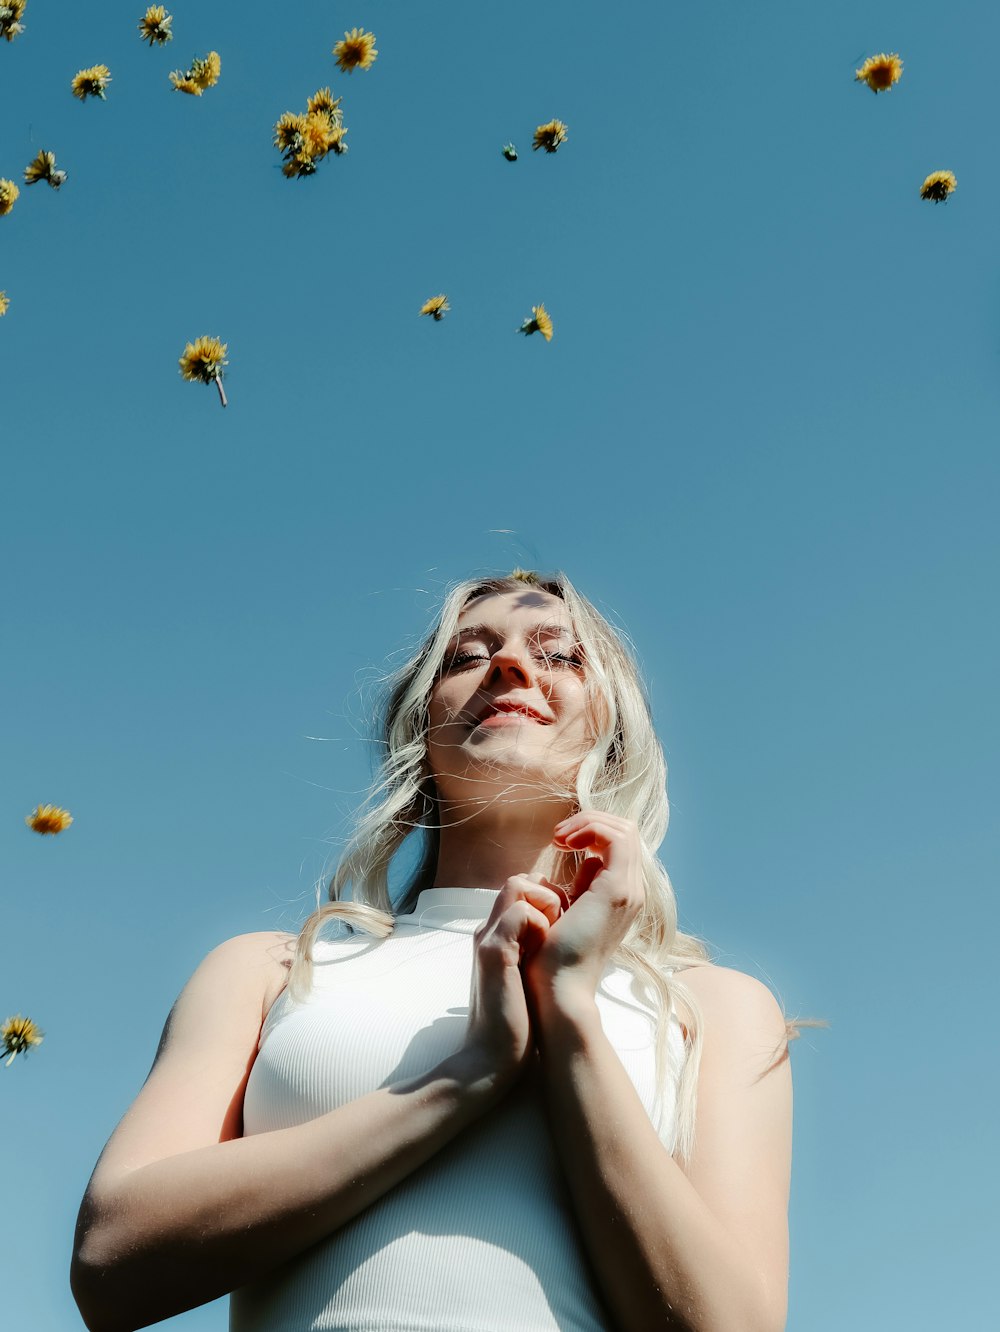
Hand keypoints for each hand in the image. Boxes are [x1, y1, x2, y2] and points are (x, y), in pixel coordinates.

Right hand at [463, 875, 563, 1084]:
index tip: (564, 924)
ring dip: (546, 904)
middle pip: (519, 881)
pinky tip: (544, 951)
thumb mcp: (525, 976)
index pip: (522, 889)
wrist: (490, 1059)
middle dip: (549, 895)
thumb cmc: (517, 1023)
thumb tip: (558, 935)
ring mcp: (488, 939)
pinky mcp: (494, 953)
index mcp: (498, 935)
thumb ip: (533, 950)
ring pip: (518, 885)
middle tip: (561, 929)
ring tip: (553, 938)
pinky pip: (520, 913)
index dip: (547, 897)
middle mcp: (489, 930)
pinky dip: (539, 923)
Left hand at [523, 812, 644, 1008]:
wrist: (558, 987)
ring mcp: (629, 891)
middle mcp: (633, 891)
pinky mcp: (616, 891)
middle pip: (626, 831)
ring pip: (624, 830)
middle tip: (558, 837)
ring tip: (560, 838)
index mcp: (623, 894)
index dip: (593, 830)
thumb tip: (585, 860)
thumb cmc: (554, 953)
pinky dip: (590, 830)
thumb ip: (584, 883)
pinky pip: (616, 839)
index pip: (621, 842)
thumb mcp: (572, 907)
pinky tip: (565, 844)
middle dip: (590, 822)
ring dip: (589, 823)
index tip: (560, 842)